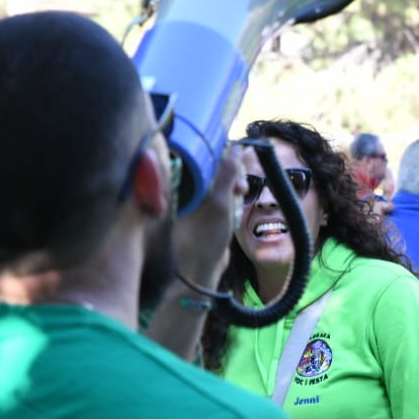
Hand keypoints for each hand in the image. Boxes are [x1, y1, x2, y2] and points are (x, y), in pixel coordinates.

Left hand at [173, 145, 244, 290]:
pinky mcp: (197, 206)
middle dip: (231, 170)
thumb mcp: (220, 203)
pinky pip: (216, 189)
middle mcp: (179, 184)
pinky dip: (228, 192)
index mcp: (177, 180)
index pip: (197, 151)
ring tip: (242, 194)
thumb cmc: (204, 238)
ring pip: (215, 175)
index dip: (220, 151)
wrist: (198, 271)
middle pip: (209, 162)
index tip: (236, 161)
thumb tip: (236, 147)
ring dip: (232, 181)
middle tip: (241, 187)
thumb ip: (227, 173)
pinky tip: (237, 201)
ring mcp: (188, 195)